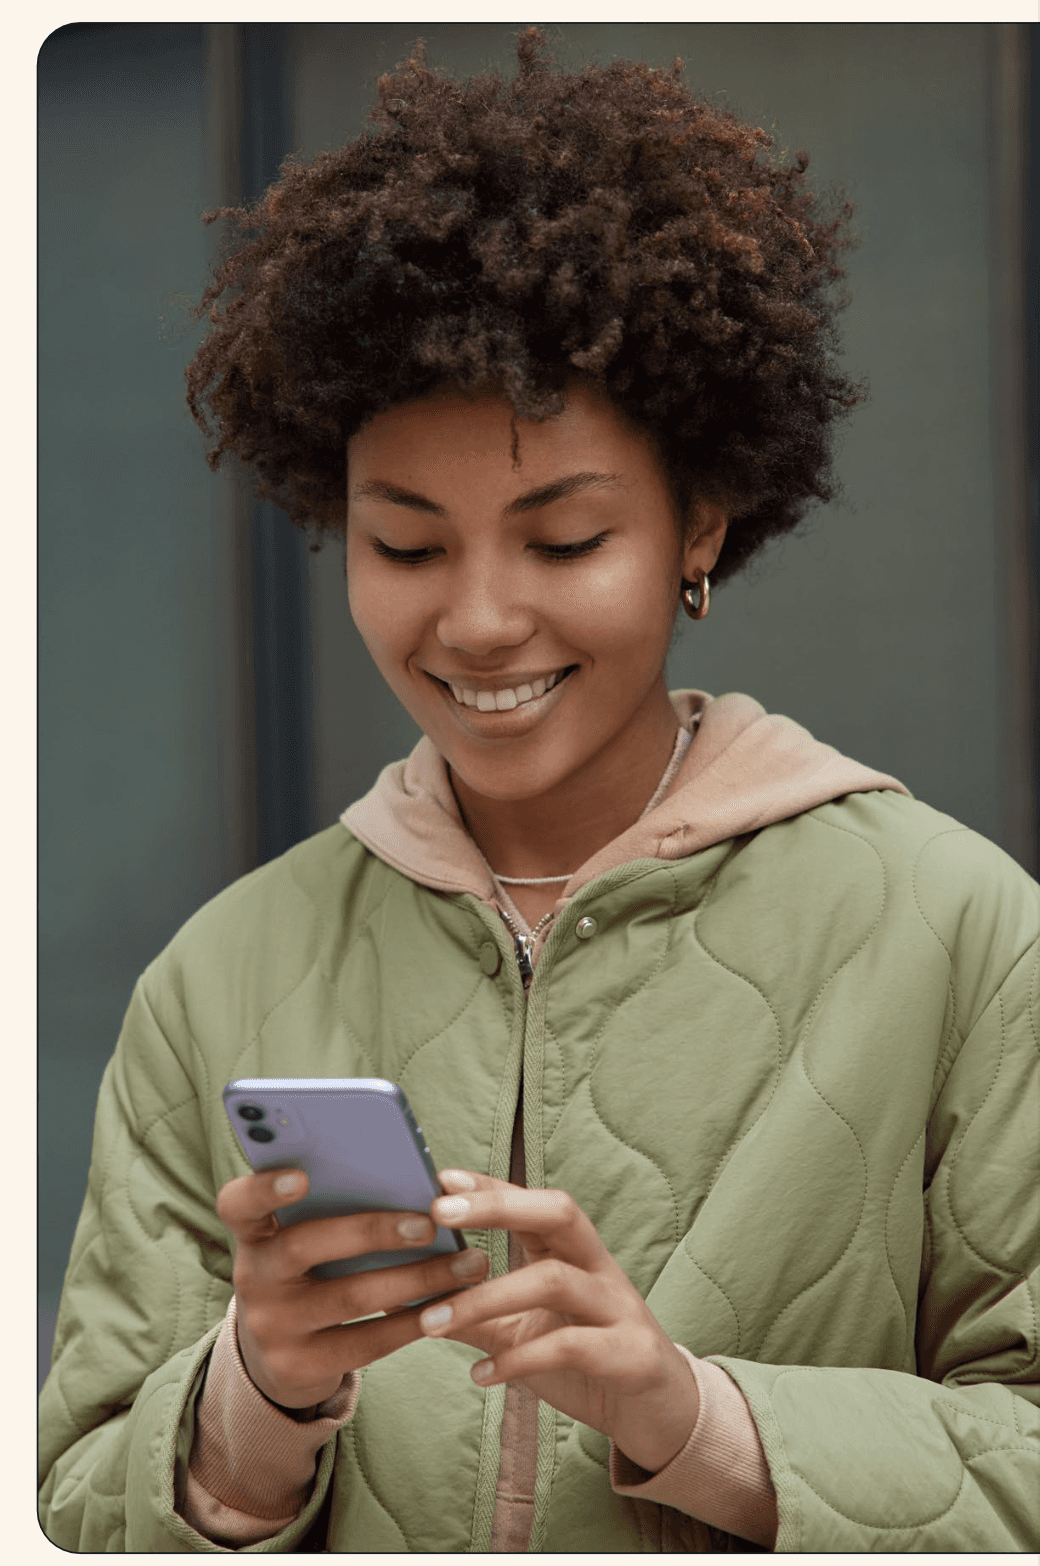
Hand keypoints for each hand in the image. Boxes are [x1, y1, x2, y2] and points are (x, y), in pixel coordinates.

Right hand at [216, 1167, 487, 1409]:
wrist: (280, 1354)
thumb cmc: (310, 1271)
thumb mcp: (304, 1238)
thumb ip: (334, 1207)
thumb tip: (415, 1179)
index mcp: (253, 1232)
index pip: (238, 1203)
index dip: (264, 1188)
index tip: (301, 1175)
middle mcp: (253, 1277)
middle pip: (304, 1246)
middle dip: (372, 1231)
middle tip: (431, 1223)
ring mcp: (272, 1326)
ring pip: (350, 1296)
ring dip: (418, 1277)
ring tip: (470, 1263)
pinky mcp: (300, 1367)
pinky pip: (367, 1342)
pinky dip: (414, 1320)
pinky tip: (452, 1304)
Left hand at [417, 1170, 698, 1473]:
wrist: (655, 1410)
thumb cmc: (584, 1357)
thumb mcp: (524, 1330)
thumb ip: (477, 1312)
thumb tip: (410, 1297)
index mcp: (573, 1250)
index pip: (530, 1201)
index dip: (488, 1186)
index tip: (438, 1177)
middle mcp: (598, 1266)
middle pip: (558, 1212)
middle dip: (498, 1206)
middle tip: (439, 1211)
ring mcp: (618, 1306)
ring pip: (555, 1280)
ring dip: (487, 1296)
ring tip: (433, 1320)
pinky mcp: (630, 1353)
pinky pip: (570, 1347)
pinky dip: (520, 1359)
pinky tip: (481, 1375)